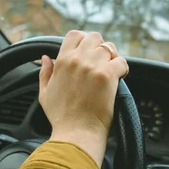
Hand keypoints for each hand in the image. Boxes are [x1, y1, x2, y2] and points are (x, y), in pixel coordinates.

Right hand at [39, 30, 128, 166]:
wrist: (76, 133)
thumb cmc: (61, 117)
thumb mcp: (44, 93)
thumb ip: (45, 73)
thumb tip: (45, 58)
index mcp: (62, 61)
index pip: (75, 35)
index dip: (85, 40)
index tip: (90, 51)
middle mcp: (77, 60)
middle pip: (95, 37)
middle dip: (101, 47)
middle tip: (103, 62)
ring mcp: (93, 66)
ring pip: (110, 47)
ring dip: (113, 57)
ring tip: (112, 70)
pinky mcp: (107, 76)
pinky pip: (121, 61)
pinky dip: (123, 68)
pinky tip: (120, 78)